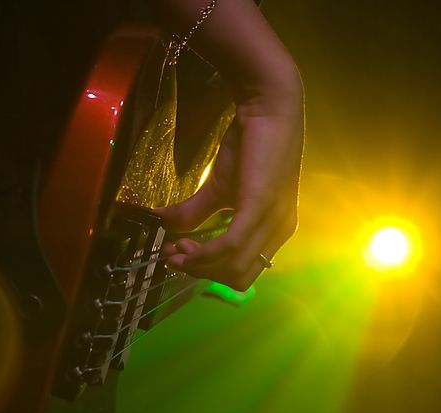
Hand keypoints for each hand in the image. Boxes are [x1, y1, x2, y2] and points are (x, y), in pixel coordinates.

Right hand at [157, 81, 303, 289]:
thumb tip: (161, 225)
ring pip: (234, 267)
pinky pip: (231, 246)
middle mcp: (280, 232)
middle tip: (175, 253)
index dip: (211, 272)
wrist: (268, 108)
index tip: (180, 256)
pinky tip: (186, 246)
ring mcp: (272, 221)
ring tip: (176, 247)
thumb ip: (194, 211)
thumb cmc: (249, 144)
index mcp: (275, 231)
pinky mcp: (259, 207)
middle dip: (202, 272)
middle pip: (239, 277)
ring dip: (200, 264)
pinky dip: (206, 253)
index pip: (245, 272)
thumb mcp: (219, 186)